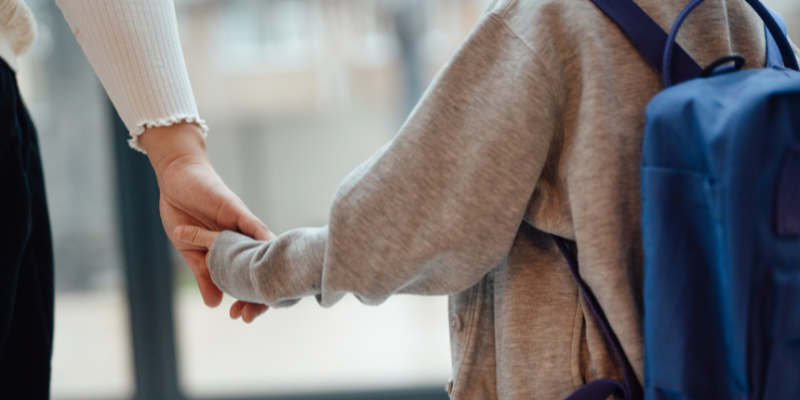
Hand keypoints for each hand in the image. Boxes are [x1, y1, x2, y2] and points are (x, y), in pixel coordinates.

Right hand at [139, 123, 273, 320]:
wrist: (175, 180)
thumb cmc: (184, 213)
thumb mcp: (191, 252)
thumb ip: (204, 276)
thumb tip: (215, 305)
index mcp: (234, 251)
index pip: (248, 278)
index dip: (250, 298)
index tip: (243, 317)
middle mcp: (244, 239)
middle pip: (261, 268)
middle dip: (260, 293)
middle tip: (250, 315)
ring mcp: (242, 224)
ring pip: (262, 250)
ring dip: (264, 271)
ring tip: (266, 292)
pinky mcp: (236, 209)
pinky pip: (252, 224)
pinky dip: (261, 237)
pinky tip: (270, 250)